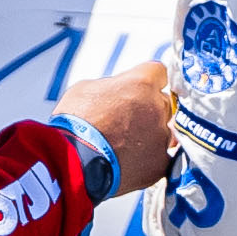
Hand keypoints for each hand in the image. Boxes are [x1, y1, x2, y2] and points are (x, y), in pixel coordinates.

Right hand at [66, 62, 173, 197]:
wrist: (72, 163)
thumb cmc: (74, 123)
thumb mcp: (86, 89)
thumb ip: (111, 86)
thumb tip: (117, 92)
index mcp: (141, 83)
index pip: (159, 72)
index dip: (148, 81)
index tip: (139, 89)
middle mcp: (158, 107)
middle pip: (163, 102)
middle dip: (148, 108)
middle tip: (126, 120)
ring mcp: (162, 136)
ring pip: (164, 130)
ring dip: (149, 134)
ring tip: (124, 145)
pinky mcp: (160, 163)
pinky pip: (161, 156)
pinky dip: (149, 159)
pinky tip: (131, 161)